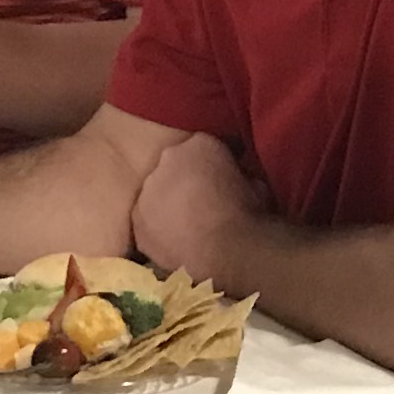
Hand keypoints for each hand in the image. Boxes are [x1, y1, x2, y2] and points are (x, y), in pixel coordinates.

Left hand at [131, 134, 268, 285]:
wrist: (226, 248)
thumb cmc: (248, 213)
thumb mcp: (256, 183)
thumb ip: (239, 173)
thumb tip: (239, 181)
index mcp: (200, 144)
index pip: (204, 146)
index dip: (214, 164)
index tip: (224, 179)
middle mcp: (168, 159)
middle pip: (175, 167)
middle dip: (186, 180)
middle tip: (204, 202)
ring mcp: (147, 192)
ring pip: (157, 194)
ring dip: (168, 205)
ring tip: (189, 227)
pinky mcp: (138, 222)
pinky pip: (148, 223)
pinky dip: (159, 230)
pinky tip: (176, 244)